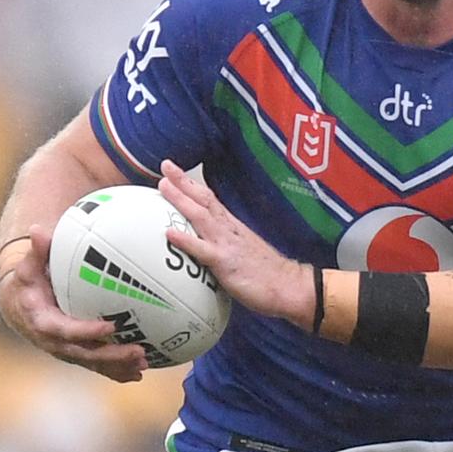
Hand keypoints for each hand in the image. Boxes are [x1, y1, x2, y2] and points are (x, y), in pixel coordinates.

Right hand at [0, 224, 148, 381]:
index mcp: (42, 321)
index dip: (86, 331)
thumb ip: (38, 251)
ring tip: (144, 363)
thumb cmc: (28, 281)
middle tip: (138, 351)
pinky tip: (139, 372)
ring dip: (117, 366)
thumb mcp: (29, 266)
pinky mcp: (75, 354)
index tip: (109, 326)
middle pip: (84, 353)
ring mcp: (65, 350)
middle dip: (110, 356)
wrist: (19, 305)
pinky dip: (116, 371)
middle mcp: (54, 342)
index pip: (65, 330)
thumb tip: (38, 231)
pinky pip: (96, 365)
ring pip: (93, 362)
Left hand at [158, 160, 313, 329]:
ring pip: (200, 216)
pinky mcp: (226, 262)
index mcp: (232, 226)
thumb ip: (227, 245)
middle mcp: (228, 229)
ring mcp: (227, 243)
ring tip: (163, 186)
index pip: (210, 200)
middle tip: (166, 165)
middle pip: (204, 199)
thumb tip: (210, 246)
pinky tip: (169, 233)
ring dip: (181, 199)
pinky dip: (185, 239)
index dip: (193, 185)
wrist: (289, 286)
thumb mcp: (244, 251)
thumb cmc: (268, 274)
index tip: (176, 172)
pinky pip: (202, 249)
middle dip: (184, 181)